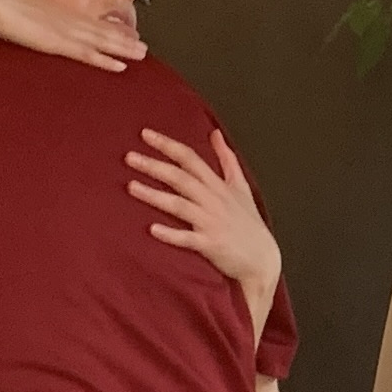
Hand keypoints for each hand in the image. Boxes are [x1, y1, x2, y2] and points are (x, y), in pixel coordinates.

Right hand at [0, 0, 144, 71]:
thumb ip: (27, 6)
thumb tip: (29, 9)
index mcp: (53, 7)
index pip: (85, 20)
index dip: (104, 27)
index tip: (121, 30)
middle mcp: (64, 17)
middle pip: (99, 30)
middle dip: (122, 38)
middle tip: (142, 45)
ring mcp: (62, 29)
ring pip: (100, 41)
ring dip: (122, 48)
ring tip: (141, 54)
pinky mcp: (56, 42)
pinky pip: (86, 53)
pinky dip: (104, 60)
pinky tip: (121, 66)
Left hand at [126, 130, 280, 301]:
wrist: (262, 259)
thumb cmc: (249, 223)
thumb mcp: (241, 186)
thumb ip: (226, 158)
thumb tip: (215, 133)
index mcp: (218, 185)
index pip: (190, 159)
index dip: (168, 145)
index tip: (145, 134)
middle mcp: (213, 200)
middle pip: (181, 178)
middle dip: (155, 166)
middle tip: (130, 157)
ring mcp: (211, 222)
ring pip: (180, 205)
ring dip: (155, 195)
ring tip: (131, 187)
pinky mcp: (210, 245)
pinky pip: (188, 238)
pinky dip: (171, 234)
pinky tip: (152, 229)